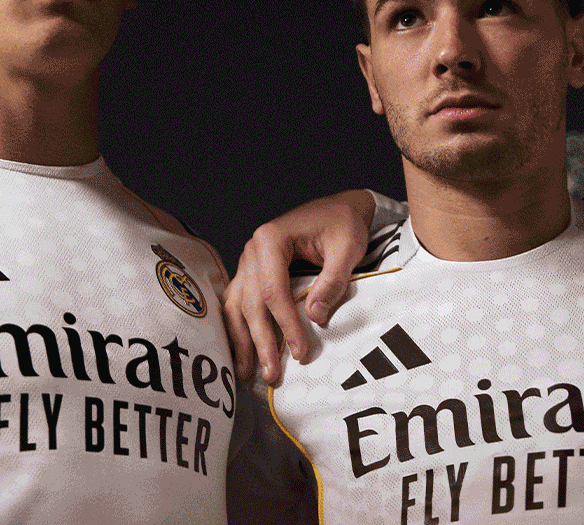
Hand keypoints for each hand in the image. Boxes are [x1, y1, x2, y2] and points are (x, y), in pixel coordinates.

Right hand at [223, 190, 374, 383]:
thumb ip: (332, 281)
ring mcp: (248, 262)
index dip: (285, 324)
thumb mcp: (347, 247)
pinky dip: (237, 327)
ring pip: (236, 306)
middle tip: (271, 374)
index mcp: (270, 239)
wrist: (336, 209)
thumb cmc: (342, 224)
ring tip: (245, 372)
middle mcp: (252, 250)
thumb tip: (316, 317)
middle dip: (260, 341)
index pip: (273, 290)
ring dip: (241, 340)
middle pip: (251, 303)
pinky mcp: (251, 273)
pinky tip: (239, 350)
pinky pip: (238, 303)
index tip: (299, 352)